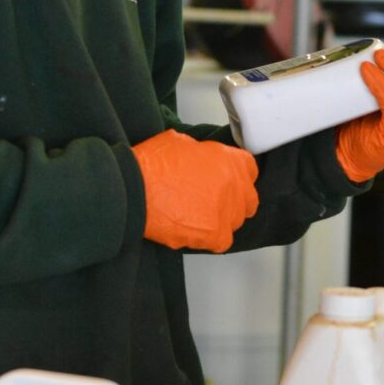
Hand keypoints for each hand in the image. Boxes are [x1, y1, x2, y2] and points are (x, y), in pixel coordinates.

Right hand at [132, 129, 258, 252]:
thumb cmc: (151, 165)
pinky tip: (194, 230)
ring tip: (197, 216)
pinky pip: (222, 242)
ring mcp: (225, 212)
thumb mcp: (181, 142)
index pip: (249, 169)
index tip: (229, 180)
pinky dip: (210, 239)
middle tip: (213, 200)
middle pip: (248, 199)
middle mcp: (233, 186)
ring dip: (220, 219)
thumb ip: (202, 154)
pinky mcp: (214, 235)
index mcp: (228, 161)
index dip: (237, 175)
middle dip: (233, 200)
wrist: (134, 189)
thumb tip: (201, 160)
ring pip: (234, 221)